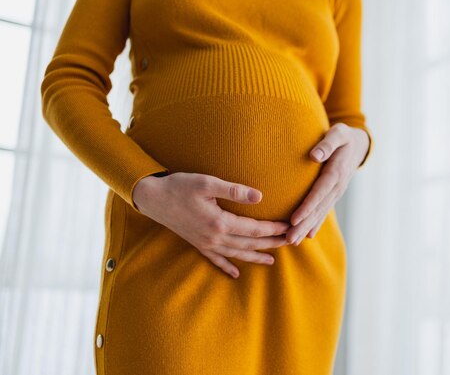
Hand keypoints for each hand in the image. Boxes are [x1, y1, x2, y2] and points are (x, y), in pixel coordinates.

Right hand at [133, 172, 290, 278]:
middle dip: (271, 243)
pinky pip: (216, 260)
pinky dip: (227, 267)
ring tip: (271, 260)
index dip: (273, 228)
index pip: (254, 228)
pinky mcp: (197, 244)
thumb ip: (234, 190)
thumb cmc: (180, 187)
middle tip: (290, 242)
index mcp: (220, 222)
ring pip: (236, 254)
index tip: (289, 227)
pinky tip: (236, 274)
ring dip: (255, 257)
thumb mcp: (207, 183)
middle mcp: (214, 237)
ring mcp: (205, 243)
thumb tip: (260, 196)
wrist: (152, 198)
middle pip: (249, 244)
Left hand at [286, 123, 369, 245]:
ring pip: (320, 213)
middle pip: (318, 209)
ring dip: (307, 228)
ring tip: (292, 241)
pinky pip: (324, 211)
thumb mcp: (338, 133)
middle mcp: (337, 186)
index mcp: (336, 172)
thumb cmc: (343, 136)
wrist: (358, 144)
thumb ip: (327, 144)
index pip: (319, 192)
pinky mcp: (334, 194)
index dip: (308, 207)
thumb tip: (314, 155)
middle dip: (303, 225)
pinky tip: (308, 236)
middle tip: (288, 239)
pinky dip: (316, 224)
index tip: (294, 219)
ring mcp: (336, 192)